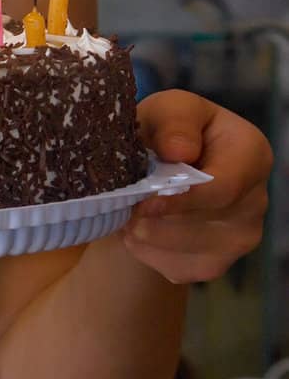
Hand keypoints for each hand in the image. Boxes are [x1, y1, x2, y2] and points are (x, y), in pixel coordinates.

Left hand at [121, 88, 272, 283]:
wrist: (163, 164)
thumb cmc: (170, 129)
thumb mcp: (169, 110)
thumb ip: (175, 121)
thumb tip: (179, 150)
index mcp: (252, 155)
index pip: (224, 189)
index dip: (183, 200)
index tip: (144, 203)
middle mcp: (256, 201)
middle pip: (205, 225)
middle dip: (159, 220)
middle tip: (123, 210)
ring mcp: (240, 238)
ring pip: (191, 252)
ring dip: (150, 237)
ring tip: (125, 216)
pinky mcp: (217, 263)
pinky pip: (180, 269)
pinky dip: (150, 254)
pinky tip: (138, 229)